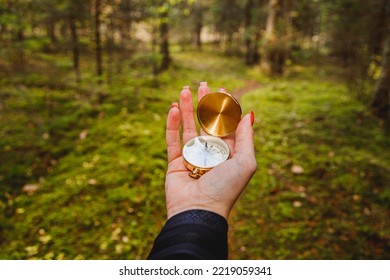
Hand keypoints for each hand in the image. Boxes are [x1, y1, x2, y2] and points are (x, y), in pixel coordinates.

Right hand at [165, 83, 256, 219]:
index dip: (224, 106)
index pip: (226, 124)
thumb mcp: (245, 162)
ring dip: (187, 108)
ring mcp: (192, 156)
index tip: (222, 89)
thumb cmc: (226, 188)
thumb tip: (248, 114)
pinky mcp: (175, 162)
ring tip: (184, 90)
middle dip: (204, 103)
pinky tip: (174, 108)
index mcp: (228, 153)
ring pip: (188, 127)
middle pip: (206, 122)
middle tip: (201, 84)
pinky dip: (172, 124)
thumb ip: (246, 138)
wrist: (199, 211)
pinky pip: (172, 140)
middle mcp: (210, 153)